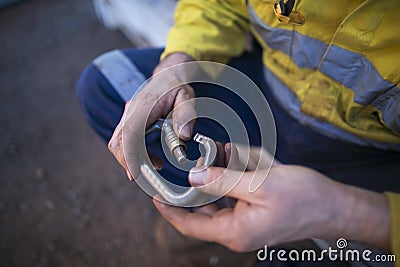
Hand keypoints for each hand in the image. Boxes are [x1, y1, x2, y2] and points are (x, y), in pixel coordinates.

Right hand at [108, 53, 194, 179]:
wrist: (169, 74)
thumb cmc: (178, 85)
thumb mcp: (187, 96)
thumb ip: (186, 114)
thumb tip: (184, 136)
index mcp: (143, 105)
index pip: (128, 133)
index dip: (129, 155)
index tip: (136, 173)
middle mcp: (131, 110)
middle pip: (117, 142)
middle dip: (128, 162)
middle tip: (147, 177)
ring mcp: (128, 115)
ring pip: (118, 143)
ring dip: (133, 159)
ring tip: (158, 166)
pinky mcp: (130, 121)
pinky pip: (125, 141)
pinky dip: (136, 154)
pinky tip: (154, 159)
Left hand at [154, 146, 390, 251]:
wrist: (335, 207)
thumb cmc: (303, 197)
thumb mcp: (259, 184)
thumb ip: (223, 180)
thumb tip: (193, 177)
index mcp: (234, 231)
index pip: (190, 225)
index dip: (169, 210)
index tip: (154, 194)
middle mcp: (237, 232)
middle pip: (201, 213)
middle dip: (191, 190)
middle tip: (181, 167)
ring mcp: (246, 224)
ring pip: (216, 204)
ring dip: (210, 183)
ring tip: (206, 159)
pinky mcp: (255, 215)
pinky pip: (232, 199)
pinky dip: (226, 183)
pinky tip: (228, 163)